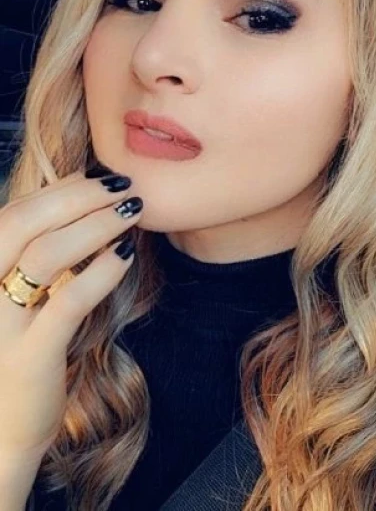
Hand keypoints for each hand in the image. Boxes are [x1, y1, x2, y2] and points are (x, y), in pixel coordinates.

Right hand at [0, 168, 142, 465]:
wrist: (0, 428)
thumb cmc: (16, 349)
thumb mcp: (15, 294)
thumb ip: (35, 249)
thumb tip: (80, 192)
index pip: (13, 212)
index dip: (59, 188)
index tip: (99, 176)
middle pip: (23, 221)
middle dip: (79, 195)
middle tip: (123, 185)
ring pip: (45, 254)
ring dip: (96, 225)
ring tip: (132, 212)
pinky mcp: (30, 356)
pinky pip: (69, 302)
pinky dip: (102, 272)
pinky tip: (126, 256)